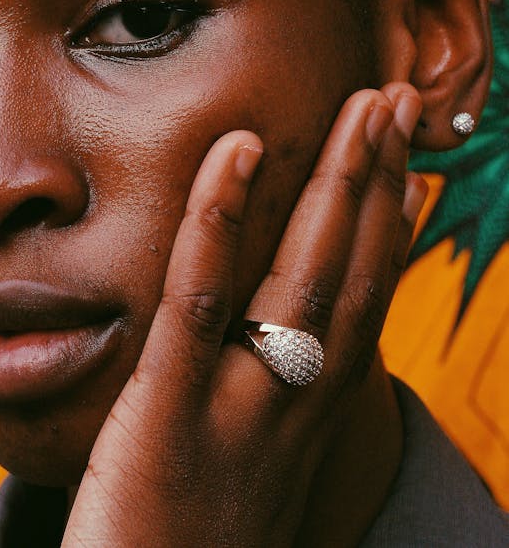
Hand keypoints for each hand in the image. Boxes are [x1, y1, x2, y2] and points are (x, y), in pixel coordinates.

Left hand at [62, 83, 425, 546]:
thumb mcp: (237, 476)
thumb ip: (253, 409)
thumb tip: (259, 354)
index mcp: (304, 421)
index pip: (363, 306)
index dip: (392, 230)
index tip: (410, 167)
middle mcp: (291, 412)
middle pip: (352, 278)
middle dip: (378, 184)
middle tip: (393, 103)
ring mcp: (237, 414)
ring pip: (303, 281)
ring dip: (338, 185)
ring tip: (360, 108)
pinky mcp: (167, 418)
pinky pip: (199, 304)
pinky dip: (220, 221)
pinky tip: (236, 150)